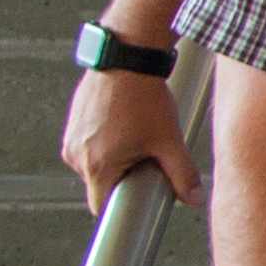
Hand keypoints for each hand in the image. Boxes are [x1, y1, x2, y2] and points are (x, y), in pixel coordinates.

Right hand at [62, 68, 200, 211]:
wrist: (126, 59)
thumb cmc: (145, 99)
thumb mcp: (169, 140)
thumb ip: (182, 174)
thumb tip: (194, 200)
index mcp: (96, 166)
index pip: (101, 206)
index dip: (122, 207)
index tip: (138, 201)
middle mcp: (75, 155)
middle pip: (101, 184)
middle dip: (124, 178)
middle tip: (147, 157)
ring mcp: (70, 139)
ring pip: (95, 164)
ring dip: (115, 159)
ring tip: (137, 136)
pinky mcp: (72, 124)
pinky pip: (89, 146)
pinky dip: (106, 143)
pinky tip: (125, 126)